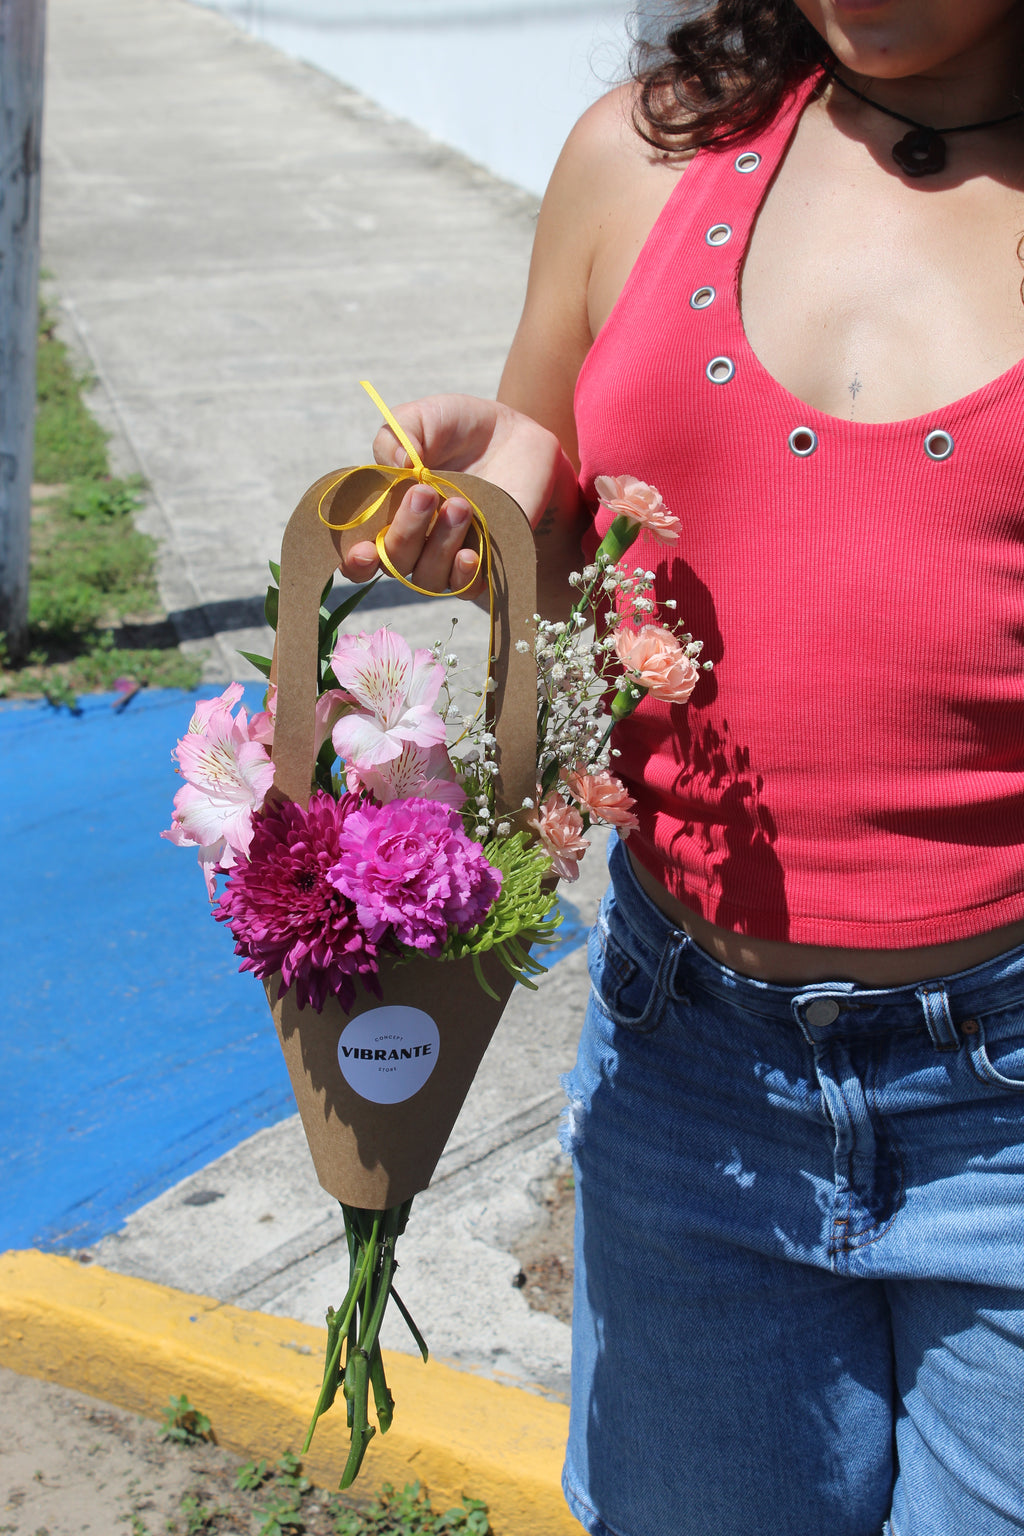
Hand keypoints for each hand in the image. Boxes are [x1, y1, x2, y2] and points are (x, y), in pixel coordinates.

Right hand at [339, 395, 578, 599]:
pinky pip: (467, 589)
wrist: (512, 431)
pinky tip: (470, 553)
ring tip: (461, 505)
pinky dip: (464, 576)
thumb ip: (395, 437)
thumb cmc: (457, 426)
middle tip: (425, 493)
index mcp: (386, 513)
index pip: (361, 556)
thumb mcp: (420, 418)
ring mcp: (448, 555)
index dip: (355, 562)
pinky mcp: (486, 562)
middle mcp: (414, 542)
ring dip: (439, 545)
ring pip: (429, 577)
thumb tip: (397, 467)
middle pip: (395, 563)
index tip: (363, 551)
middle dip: (405, 532)